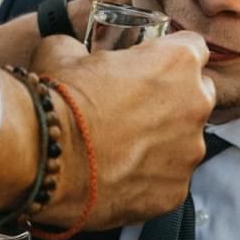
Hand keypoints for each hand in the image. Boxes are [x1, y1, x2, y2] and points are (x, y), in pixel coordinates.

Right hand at [36, 30, 212, 230]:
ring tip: (119, 150)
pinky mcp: (175, 192)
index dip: (166, 58)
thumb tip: (74, 52)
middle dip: (172, 101)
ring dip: (161, 143)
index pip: (192, 49)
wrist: (43, 156)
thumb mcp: (63, 51)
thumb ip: (83, 48)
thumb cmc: (57, 98)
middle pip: (196, 97)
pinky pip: (168, 181)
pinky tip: (116, 176)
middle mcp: (196, 105)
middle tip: (131, 110)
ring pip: (184, 143)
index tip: (146, 69)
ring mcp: (189, 153)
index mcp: (178, 62)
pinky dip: (148, 180)